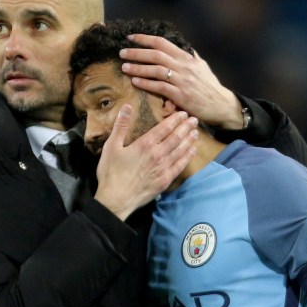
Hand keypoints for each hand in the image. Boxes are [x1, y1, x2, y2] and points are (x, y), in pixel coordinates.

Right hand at [94, 104, 197, 219]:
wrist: (116, 199)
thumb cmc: (111, 174)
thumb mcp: (111, 147)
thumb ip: (120, 126)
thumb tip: (127, 106)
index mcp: (145, 144)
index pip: (164, 128)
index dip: (175, 120)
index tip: (183, 114)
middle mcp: (157, 155)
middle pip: (176, 138)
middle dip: (186, 127)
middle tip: (194, 120)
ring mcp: (163, 168)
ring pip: (180, 151)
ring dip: (189, 140)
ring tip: (196, 132)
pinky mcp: (164, 181)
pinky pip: (179, 166)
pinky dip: (187, 157)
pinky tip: (192, 151)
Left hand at [120, 33, 244, 129]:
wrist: (222, 106)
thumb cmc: (211, 88)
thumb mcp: (203, 67)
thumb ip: (193, 58)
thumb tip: (188, 48)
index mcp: (186, 58)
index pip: (162, 43)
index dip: (145, 39)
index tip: (131, 38)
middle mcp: (183, 66)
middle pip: (156, 55)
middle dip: (137, 52)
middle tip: (122, 52)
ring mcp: (182, 81)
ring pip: (156, 70)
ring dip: (138, 67)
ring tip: (125, 67)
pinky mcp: (181, 96)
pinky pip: (160, 87)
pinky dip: (146, 83)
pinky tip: (135, 81)